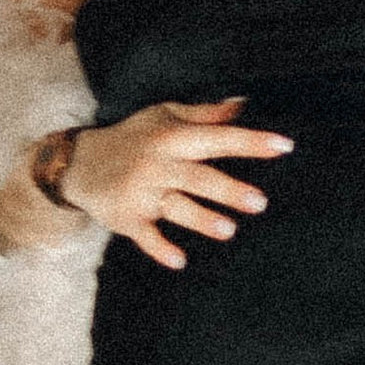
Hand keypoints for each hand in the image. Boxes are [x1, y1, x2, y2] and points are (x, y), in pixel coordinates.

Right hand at [71, 98, 291, 270]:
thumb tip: (244, 103)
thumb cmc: (133, 137)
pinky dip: (160, 248)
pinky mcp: (127, 218)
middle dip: (229, 190)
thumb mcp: (164, 116)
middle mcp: (159, 165)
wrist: (81, 163)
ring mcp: (143, 194)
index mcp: (173, 138)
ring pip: (176, 207)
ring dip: (202, 219)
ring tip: (228, 231)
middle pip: (199, 177)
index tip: (283, 146)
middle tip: (261, 202)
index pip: (218, 138)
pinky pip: (145, 236)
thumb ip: (205, 115)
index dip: (251, 142)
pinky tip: (179, 261)